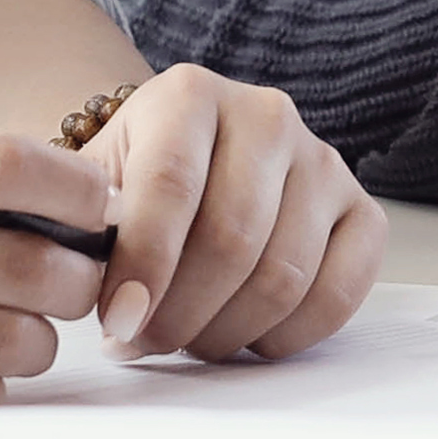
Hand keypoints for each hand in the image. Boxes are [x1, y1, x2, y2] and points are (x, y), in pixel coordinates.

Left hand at [80, 62, 379, 362]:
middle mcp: (266, 115)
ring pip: (284, 276)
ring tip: (186, 338)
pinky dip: (288, 335)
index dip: (144, 266)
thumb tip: (89, 290)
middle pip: (233, 238)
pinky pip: (341, 291)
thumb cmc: (126, 191)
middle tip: (143, 343)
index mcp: (189, 95)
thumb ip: (76, 230)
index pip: (171, 185)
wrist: (178, 168)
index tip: (117, 325)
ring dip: (226, 332)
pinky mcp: (362, 210)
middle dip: (180, 314)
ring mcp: (322, 161)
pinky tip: (245, 336)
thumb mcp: (86, 192)